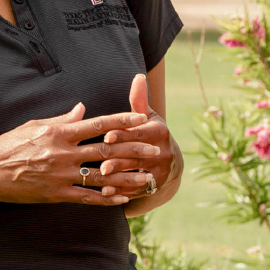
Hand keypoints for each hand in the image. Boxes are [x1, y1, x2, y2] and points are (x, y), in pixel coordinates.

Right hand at [0, 102, 160, 205]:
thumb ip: (62, 119)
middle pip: (106, 149)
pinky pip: (85, 197)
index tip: (142, 118)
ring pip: (101, 176)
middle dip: (133, 149)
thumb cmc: (9, 144)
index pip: (99, 123)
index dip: (123, 120)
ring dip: (126, 177)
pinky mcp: (55, 194)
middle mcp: (63, 153)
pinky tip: (122, 200)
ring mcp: (60, 175)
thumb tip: (83, 109)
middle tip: (154, 149)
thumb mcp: (35, 125)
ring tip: (146, 178)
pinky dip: (105, 199)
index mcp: (60, 132)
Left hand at [96, 74, 181, 198]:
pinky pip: (137, 190)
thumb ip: (139, 99)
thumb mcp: (148, 117)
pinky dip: (121, 192)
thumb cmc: (150, 133)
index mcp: (159, 131)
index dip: (123, 134)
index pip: (139, 133)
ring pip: (137, 174)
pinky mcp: (156, 185)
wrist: (169, 162)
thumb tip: (137, 76)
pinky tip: (105, 192)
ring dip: (118, 177)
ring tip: (101, 178)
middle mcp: (163, 150)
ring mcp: (161, 170)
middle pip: (138, 154)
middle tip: (100, 163)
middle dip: (119, 159)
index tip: (106, 136)